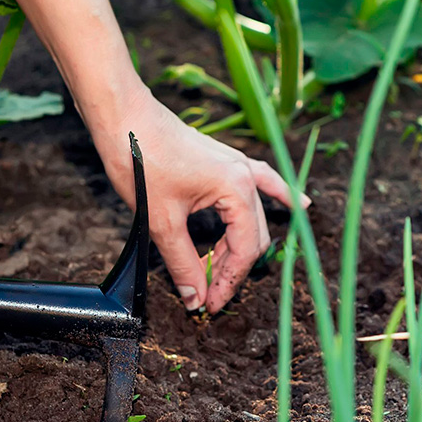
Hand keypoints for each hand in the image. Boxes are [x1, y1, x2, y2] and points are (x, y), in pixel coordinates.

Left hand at [92, 89, 307, 313]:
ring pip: (251, 217)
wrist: (124, 117)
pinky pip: (260, 182)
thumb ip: (182, 262)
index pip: (244, 250)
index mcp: (237, 190)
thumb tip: (194, 297)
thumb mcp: (161, 221)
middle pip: (251, 236)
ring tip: (221, 273)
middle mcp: (244, 176)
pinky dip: (276, 196)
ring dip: (238, 247)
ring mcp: (236, 165)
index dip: (227, 283)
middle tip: (207, 294)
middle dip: (231, 269)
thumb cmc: (141, 160)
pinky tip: (297, 205)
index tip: (208, 305)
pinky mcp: (224, 161)